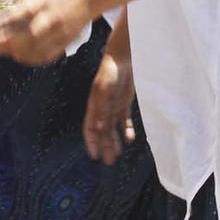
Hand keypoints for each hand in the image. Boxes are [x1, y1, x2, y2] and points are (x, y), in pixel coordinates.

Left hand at [0, 0, 92, 65]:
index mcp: (44, 0)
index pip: (24, 12)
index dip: (8, 18)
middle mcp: (52, 18)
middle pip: (28, 35)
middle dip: (5, 41)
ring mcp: (59, 33)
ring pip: (36, 49)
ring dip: (14, 51)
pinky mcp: (64, 43)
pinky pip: (46, 56)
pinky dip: (29, 59)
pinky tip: (15, 56)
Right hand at [84, 48, 136, 164]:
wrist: (122, 58)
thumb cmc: (110, 71)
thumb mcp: (104, 89)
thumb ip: (101, 107)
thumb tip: (98, 127)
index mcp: (94, 106)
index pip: (90, 128)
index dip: (91, 142)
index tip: (94, 156)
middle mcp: (102, 108)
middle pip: (102, 132)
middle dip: (104, 146)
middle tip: (108, 162)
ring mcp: (112, 106)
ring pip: (112, 129)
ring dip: (114, 141)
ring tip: (117, 155)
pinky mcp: (123, 103)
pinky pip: (123, 120)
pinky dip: (125, 130)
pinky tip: (128, 139)